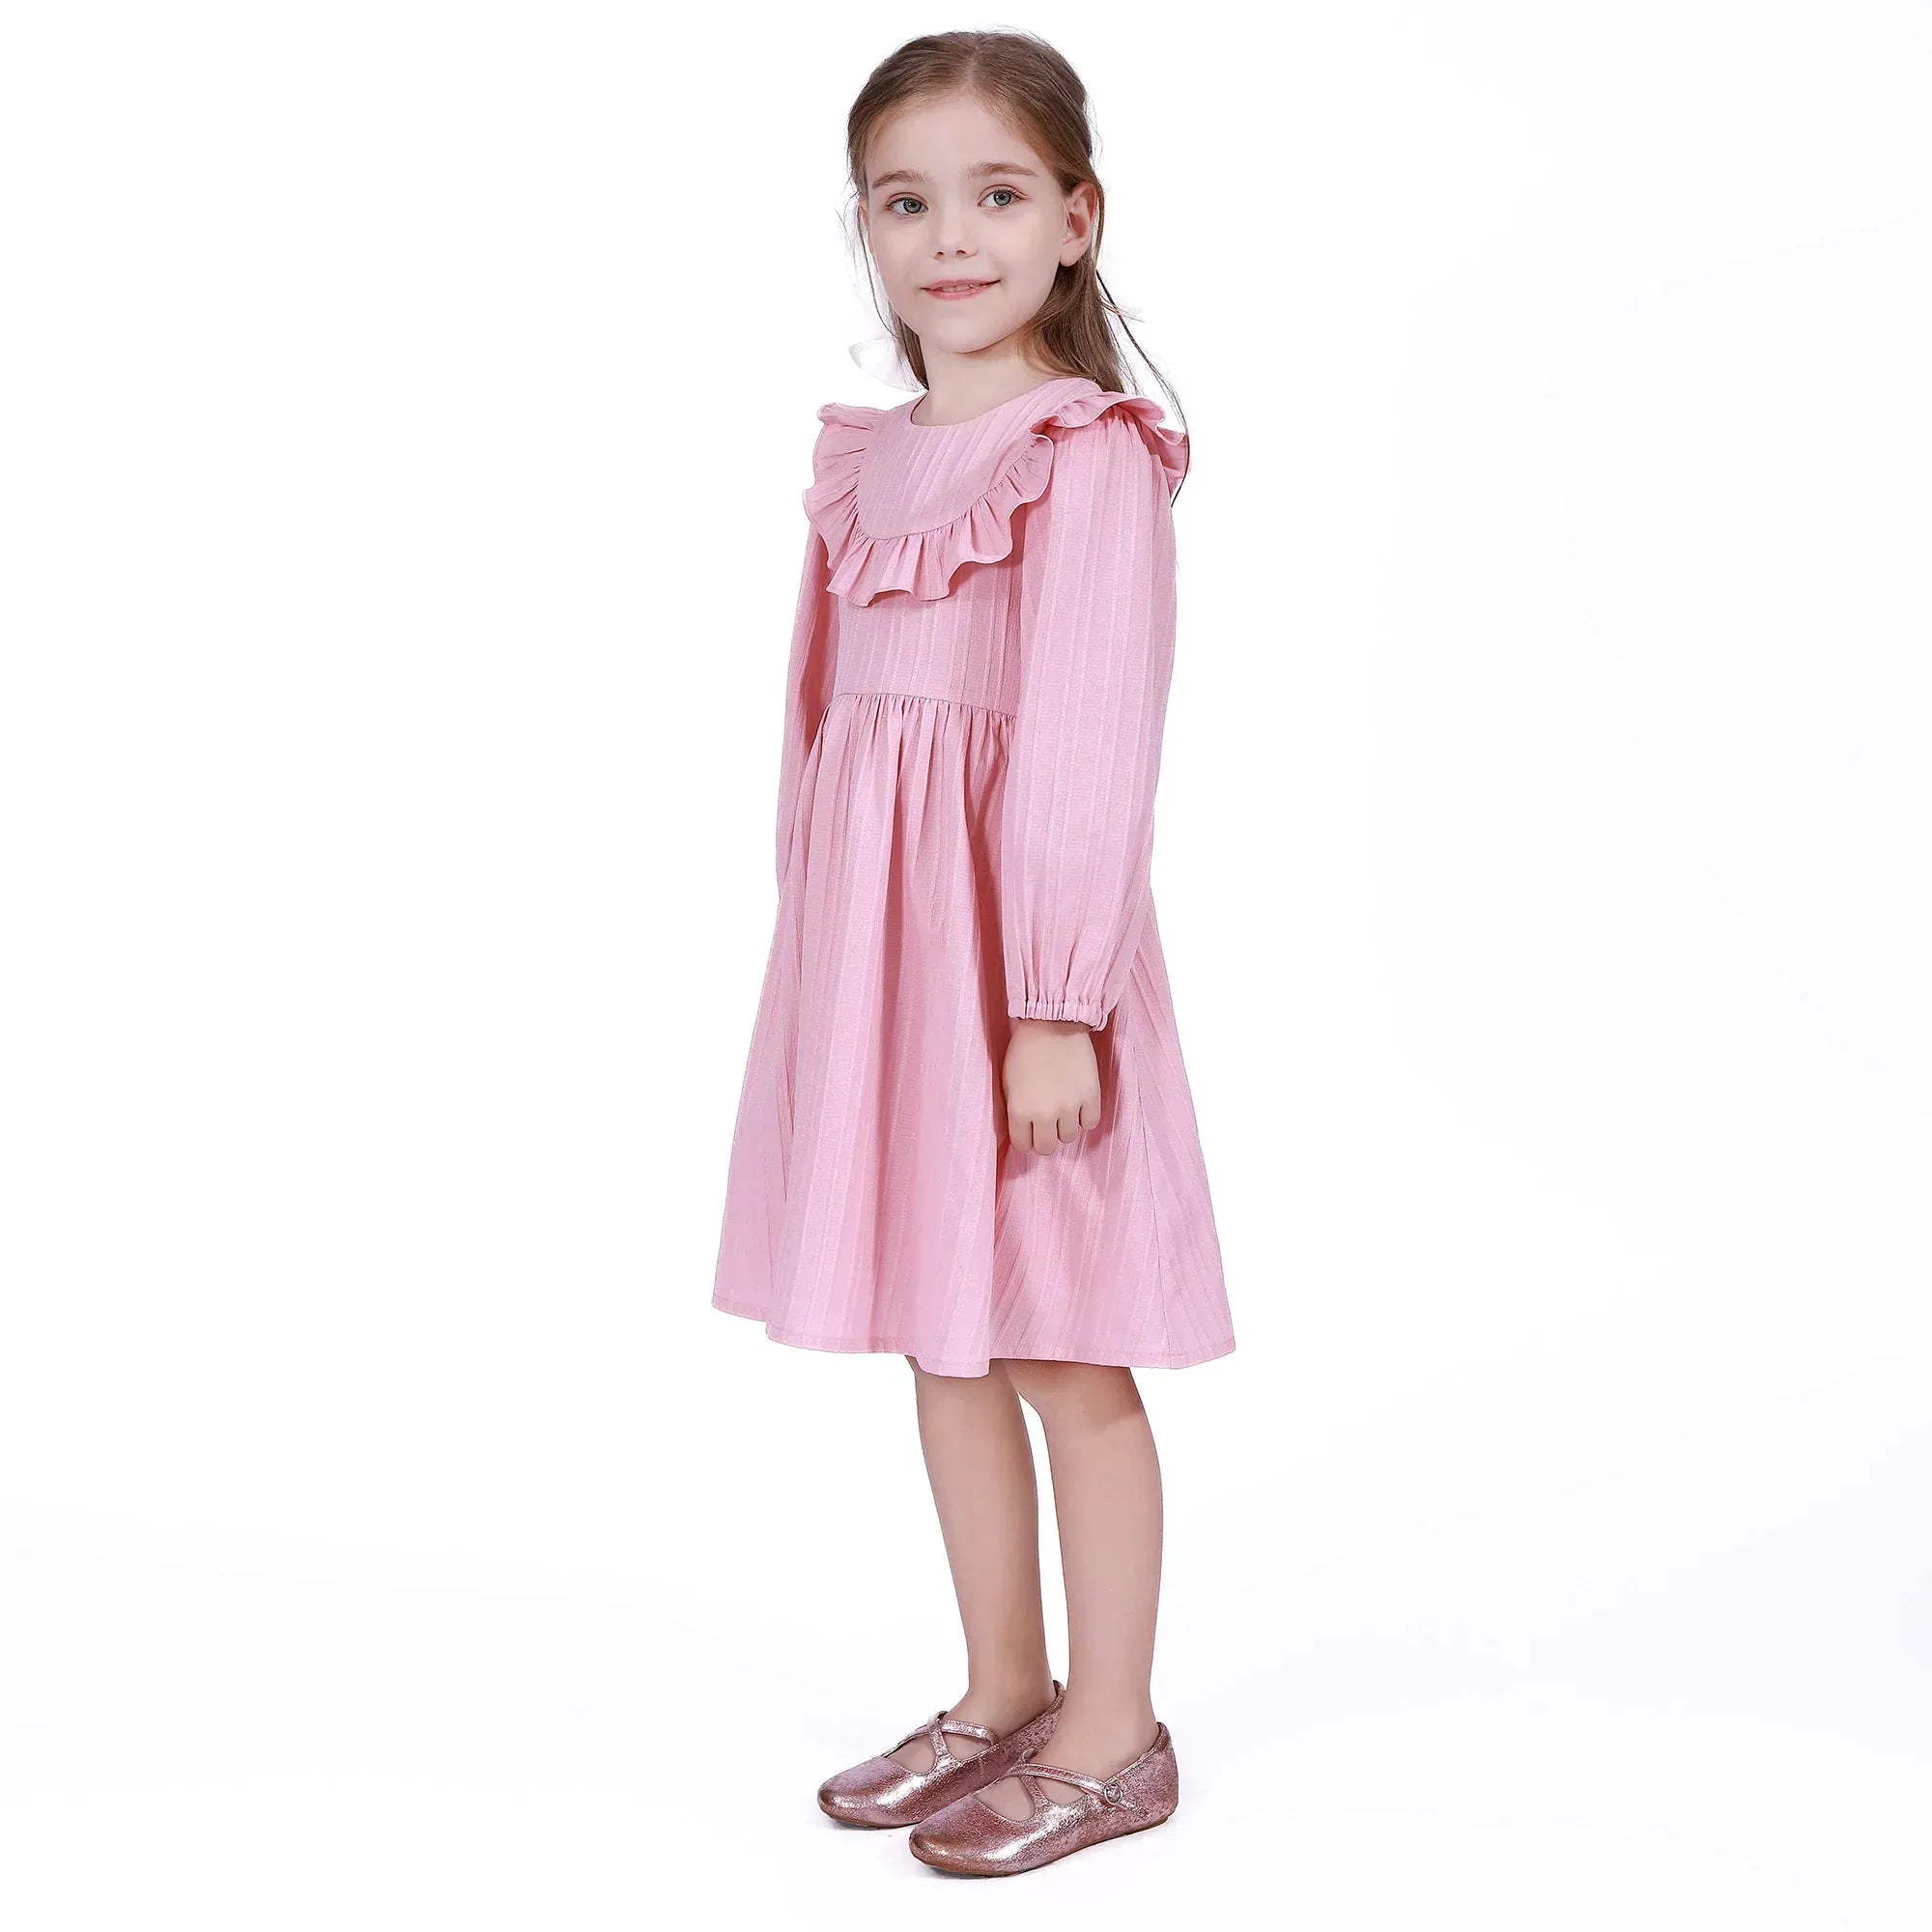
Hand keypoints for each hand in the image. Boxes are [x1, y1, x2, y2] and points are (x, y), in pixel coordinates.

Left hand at [1002, 1017, 1100, 1153]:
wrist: (1052, 1023)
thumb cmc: (1025, 1049)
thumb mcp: (1008, 1082)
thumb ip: (1016, 1110)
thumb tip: (1024, 1130)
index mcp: (1020, 1110)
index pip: (1023, 1146)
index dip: (1026, 1138)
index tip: (1029, 1130)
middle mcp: (1045, 1114)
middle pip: (1047, 1148)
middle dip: (1045, 1138)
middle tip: (1046, 1124)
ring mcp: (1070, 1106)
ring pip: (1069, 1137)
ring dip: (1065, 1127)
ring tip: (1063, 1109)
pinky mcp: (1091, 1096)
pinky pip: (1090, 1123)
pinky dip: (1084, 1117)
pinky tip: (1079, 1104)